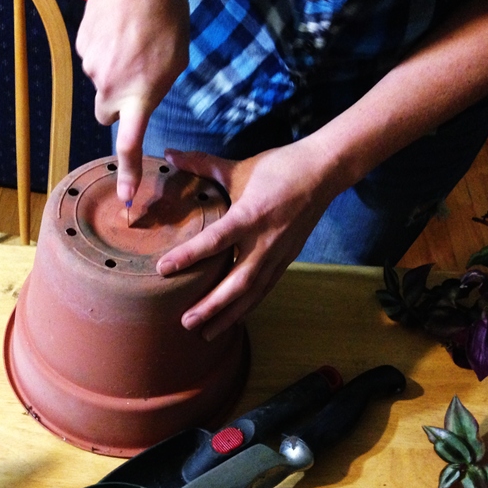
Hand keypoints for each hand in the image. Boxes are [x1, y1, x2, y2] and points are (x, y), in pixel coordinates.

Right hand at [76, 0, 188, 201]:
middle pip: (106, 114)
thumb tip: (141, 96)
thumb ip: (158, 87)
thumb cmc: (167, 16)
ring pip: (101, 82)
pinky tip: (118, 28)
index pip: (129, 144)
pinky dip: (104, 50)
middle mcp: (111, 88)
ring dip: (114, 70)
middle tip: (134, 81)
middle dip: (117, 106)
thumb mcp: (176, 60)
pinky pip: (93, 58)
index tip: (126, 197)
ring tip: (132, 39)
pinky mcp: (81, 46)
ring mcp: (92, 67)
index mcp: (140, 95)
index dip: (128, 173)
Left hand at [157, 143, 340, 340]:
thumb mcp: (239, 167)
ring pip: (253, 292)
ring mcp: (279, 254)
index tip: (163, 269)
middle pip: (237, 281)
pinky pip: (265, 288)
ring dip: (229, 315)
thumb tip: (168, 153)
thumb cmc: (280, 167)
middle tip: (185, 322)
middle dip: (212, 305)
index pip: (215, 240)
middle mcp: (266, 241)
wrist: (325, 172)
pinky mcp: (287, 259)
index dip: (189, 256)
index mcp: (251, 215)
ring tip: (205, 333)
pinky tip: (233, 320)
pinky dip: (248, 306)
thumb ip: (202, 164)